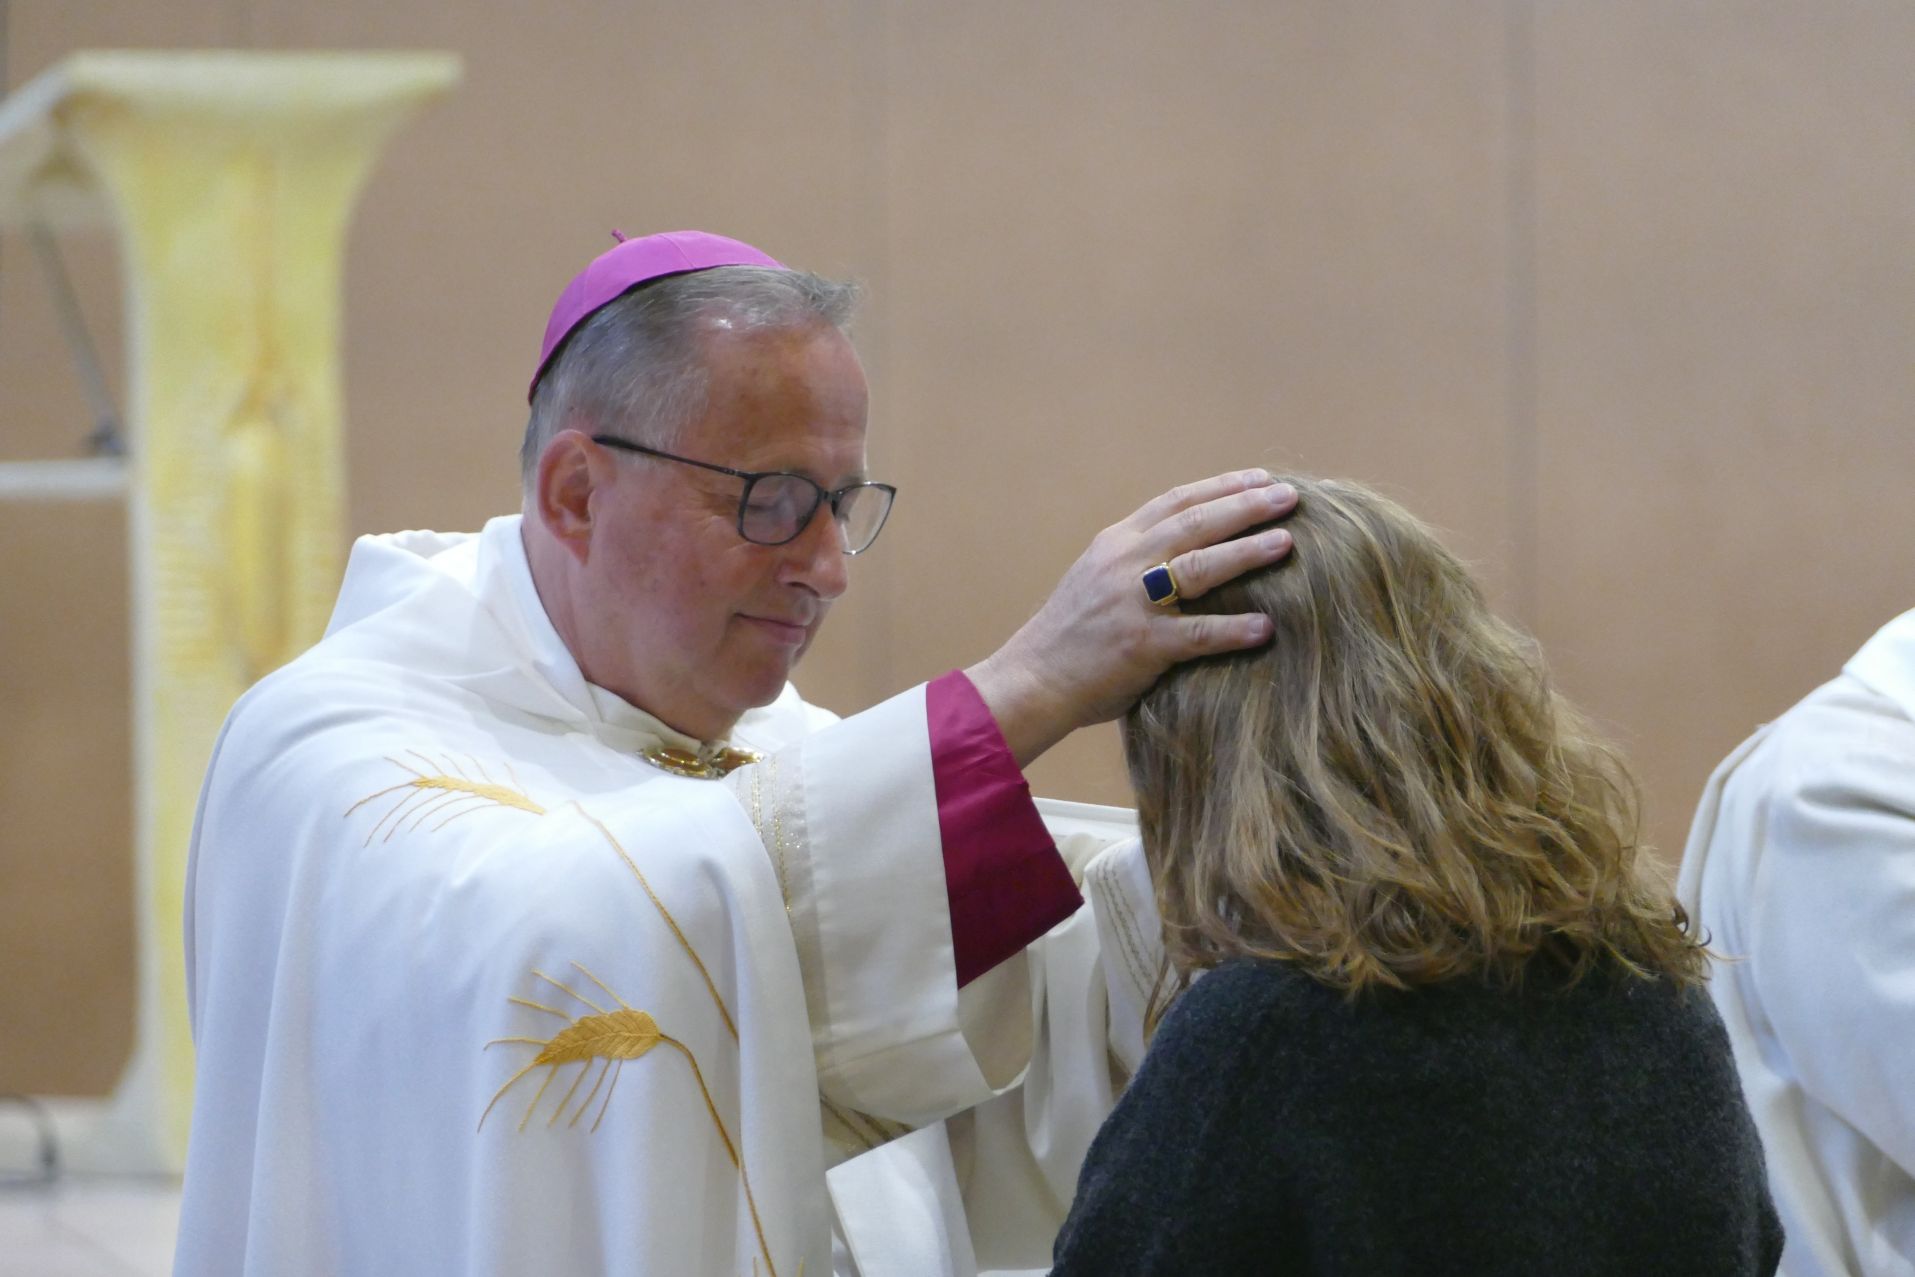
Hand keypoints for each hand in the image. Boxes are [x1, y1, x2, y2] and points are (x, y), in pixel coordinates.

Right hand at [965, 470, 1296, 766]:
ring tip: (1286, 542)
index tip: (1261, 477)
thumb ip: (1138, 560)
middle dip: (1246, 506)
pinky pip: (1196, 634)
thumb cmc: (1071, 635)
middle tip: (1289, 496)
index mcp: (1116, 543)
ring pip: (1198, 566)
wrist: (1031, 679)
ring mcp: (1131, 603)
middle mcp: (1124, 563)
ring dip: (1246, 552)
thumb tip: (1192, 548)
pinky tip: (1266, 627)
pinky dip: (1233, 629)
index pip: (1176, 502)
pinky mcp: (1140, 645)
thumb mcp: (1098, 579)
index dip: (1222, 486)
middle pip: (1194, 522)